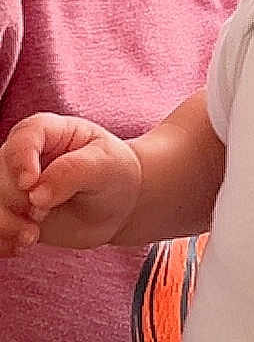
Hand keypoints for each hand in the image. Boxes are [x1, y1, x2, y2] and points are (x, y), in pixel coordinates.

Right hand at [0, 113, 140, 254]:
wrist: (117, 205)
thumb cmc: (114, 174)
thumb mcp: (106, 166)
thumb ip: (73, 172)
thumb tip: (35, 194)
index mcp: (51, 132)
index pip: (24, 135)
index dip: (21, 159)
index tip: (30, 183)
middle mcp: (25, 156)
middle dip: (14, 201)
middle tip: (41, 216)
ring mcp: (14, 186)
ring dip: (3, 224)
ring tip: (31, 237)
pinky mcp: (11, 213)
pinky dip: (0, 240)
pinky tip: (21, 246)